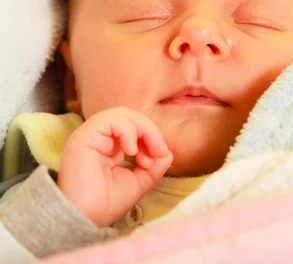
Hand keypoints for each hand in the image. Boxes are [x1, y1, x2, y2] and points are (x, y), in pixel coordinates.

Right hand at [58, 107, 172, 227]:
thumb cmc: (106, 204)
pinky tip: (131, 151)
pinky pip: (110, 119)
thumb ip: (155, 164)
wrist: (84, 219)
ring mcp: (90, 135)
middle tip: (159, 152)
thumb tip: (166, 151)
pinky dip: (128, 130)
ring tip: (145, 154)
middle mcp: (98, 138)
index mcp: (109, 146)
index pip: (134, 127)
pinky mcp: (84, 136)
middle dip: (151, 131)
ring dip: (143, 129)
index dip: (152, 137)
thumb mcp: (140, 180)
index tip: (160, 157)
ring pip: (122, 114)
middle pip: (130, 117)